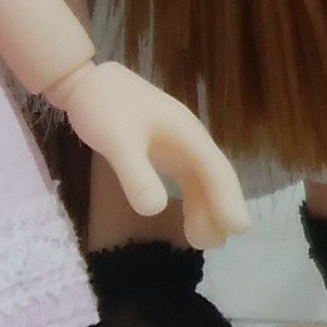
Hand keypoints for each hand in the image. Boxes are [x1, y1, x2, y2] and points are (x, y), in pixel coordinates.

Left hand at [57, 62, 249, 248]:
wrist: (88, 82)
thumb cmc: (104, 106)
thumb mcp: (116, 141)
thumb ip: (135, 174)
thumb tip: (155, 210)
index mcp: (187, 134)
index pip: (216, 170)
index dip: (229, 199)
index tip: (239, 228)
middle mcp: (190, 140)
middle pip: (215, 178)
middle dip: (221, 210)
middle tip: (217, 244)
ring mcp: (180, 146)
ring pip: (203, 181)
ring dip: (207, 209)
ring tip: (205, 242)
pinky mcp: (166, 152)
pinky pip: (188, 180)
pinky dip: (192, 202)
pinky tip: (188, 222)